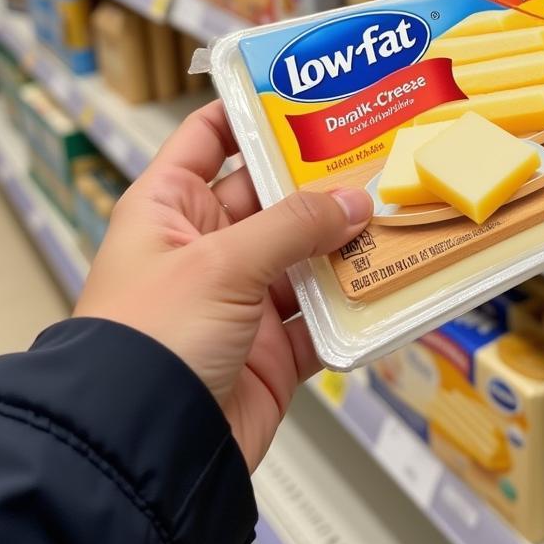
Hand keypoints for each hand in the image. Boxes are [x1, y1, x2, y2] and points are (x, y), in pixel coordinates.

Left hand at [74, 101, 371, 469]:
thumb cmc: (151, 339)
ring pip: (305, 257)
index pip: (209, 139)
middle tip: (379, 153)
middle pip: (273, 197)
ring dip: (347, 244)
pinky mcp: (272, 349)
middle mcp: (205, 248)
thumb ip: (294, 227)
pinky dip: (355, 306)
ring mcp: (241, 300)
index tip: (306, 91)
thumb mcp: (221, 264)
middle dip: (322, 181)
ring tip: (398, 213)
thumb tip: (357, 201)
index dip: (251, 112)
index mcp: (169, 209)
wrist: (144, 452)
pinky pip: (324, 317)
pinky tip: (391, 283)